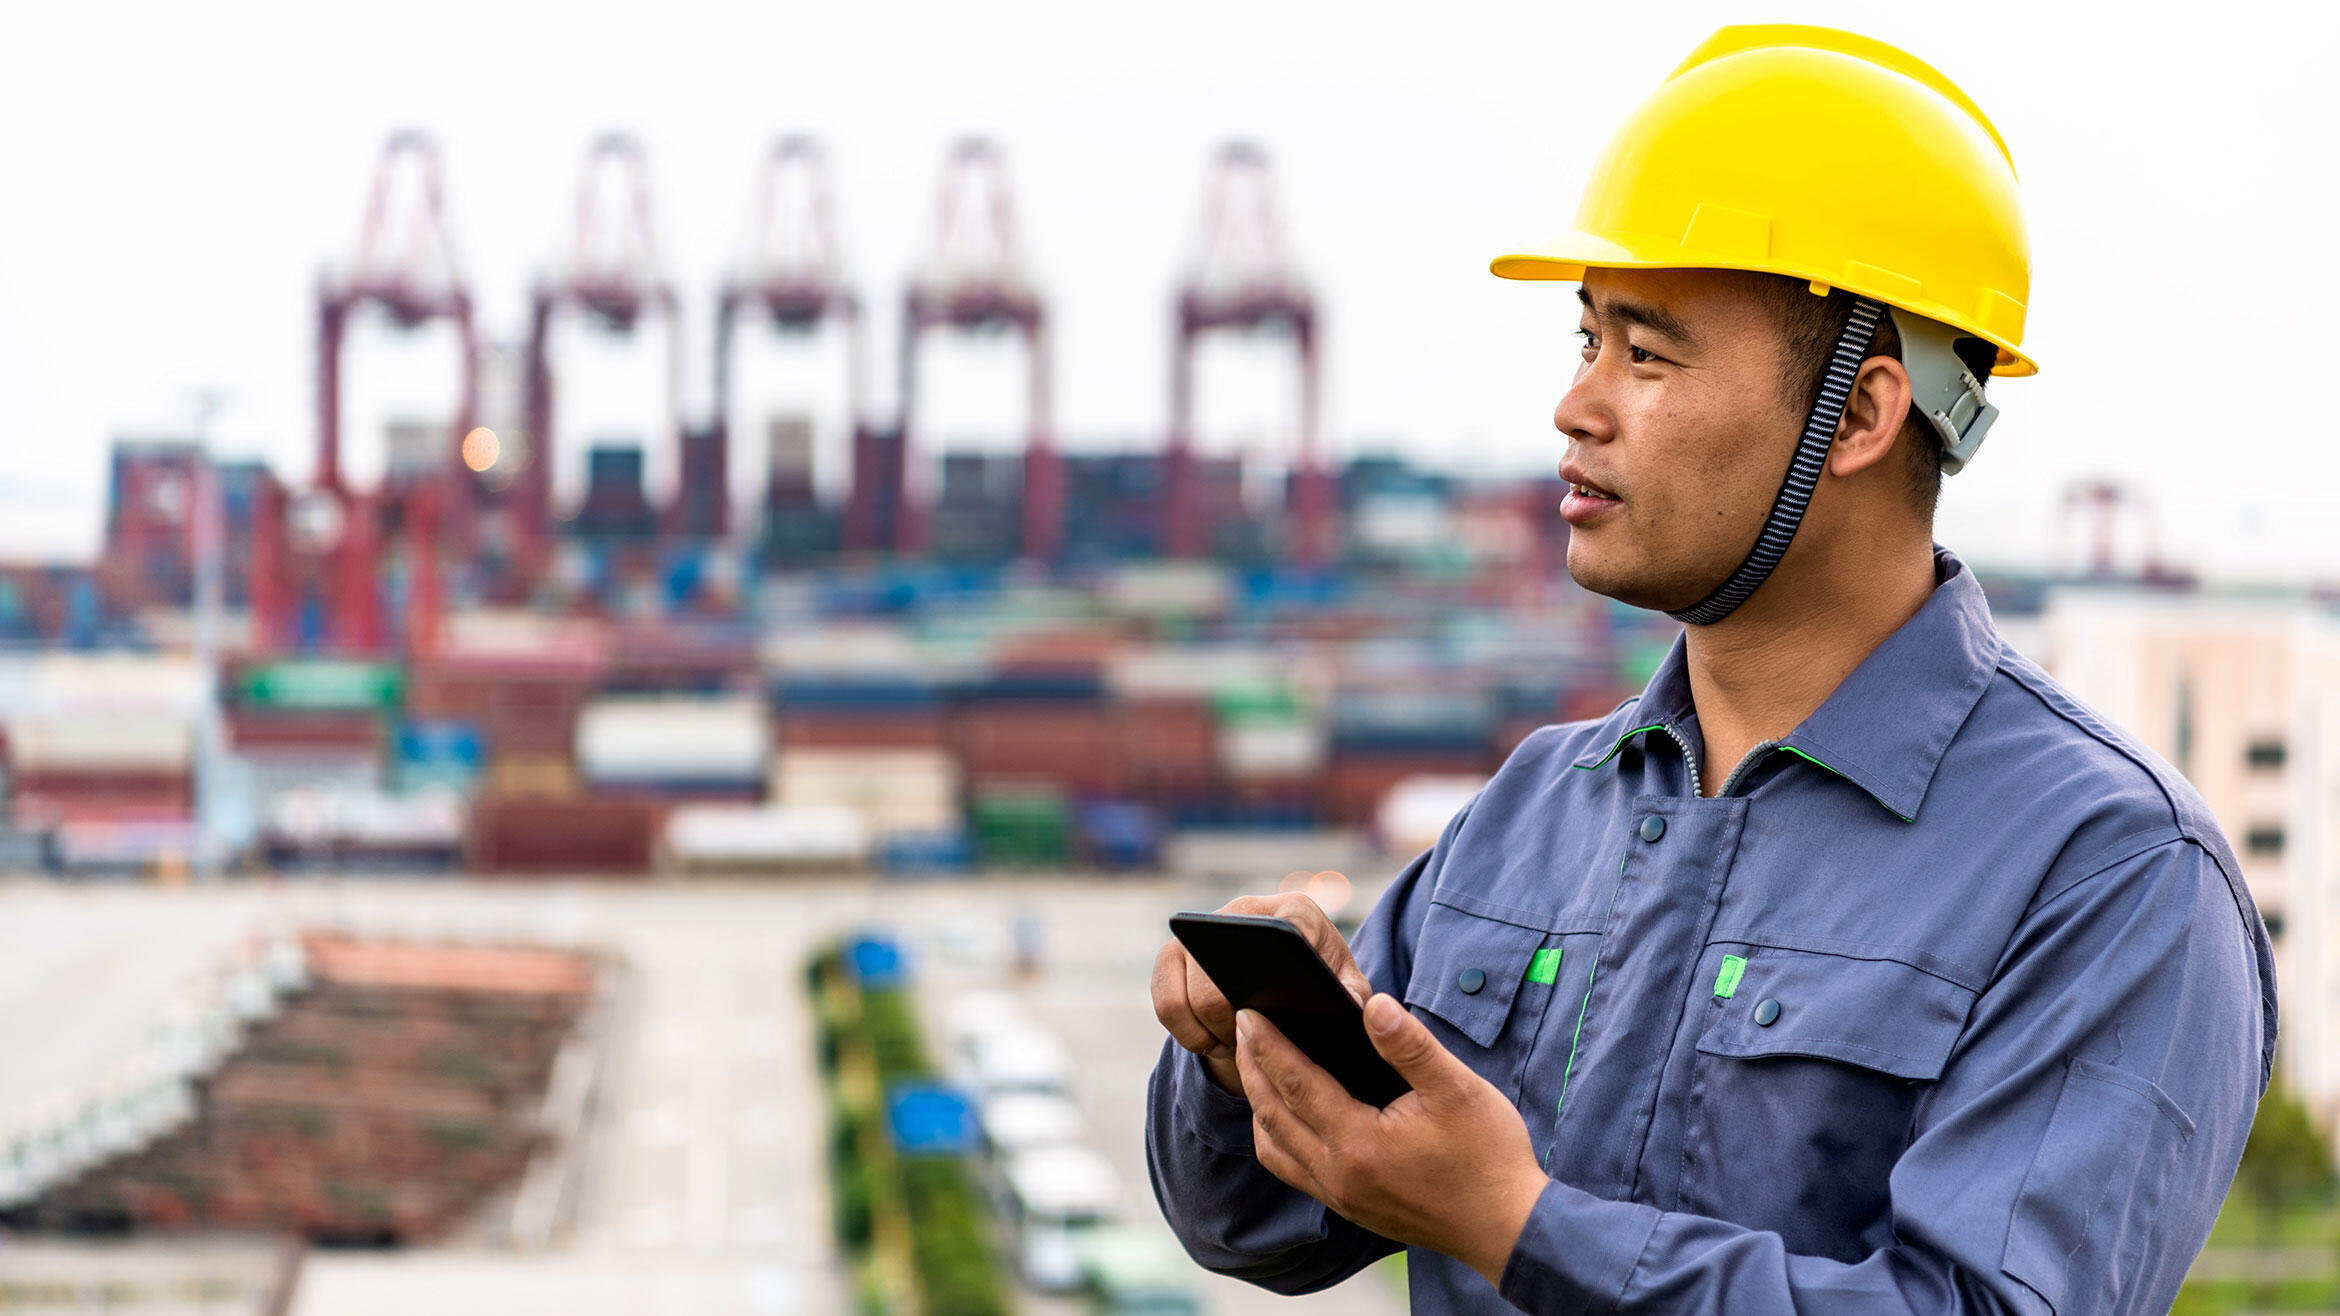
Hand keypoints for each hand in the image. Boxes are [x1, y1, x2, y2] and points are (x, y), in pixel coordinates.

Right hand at [1151, 893, 1374, 1098]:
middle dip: (1236, 1021)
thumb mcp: (1346, 990)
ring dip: (1210, 1031)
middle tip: (1255, 1040)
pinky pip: (1166, 1005)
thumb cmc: (1318, 986)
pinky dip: (1188, 1034)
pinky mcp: (1171, 957)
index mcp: (1294, 912)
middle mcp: (1242, 910)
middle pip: (1222, 973)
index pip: (1284, 931)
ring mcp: (1202, 932)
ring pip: (1189, 995)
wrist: (1278, 980)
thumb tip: (1347, 1004)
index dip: (1278, 975)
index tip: (1284, 1013)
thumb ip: (1353, 996)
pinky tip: (1212, 1041)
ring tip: (1236, 1042)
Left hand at [1237, 993, 1548, 1287]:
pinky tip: (1286, 1115)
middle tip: (1241, 1026)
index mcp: (1359, 1142)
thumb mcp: (1458, 1089)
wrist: (1506, 1228)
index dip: (1267, 1045)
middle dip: (1253, 1067)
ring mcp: (1341, 1195)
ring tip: (1256, 1066)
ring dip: (1259, 1104)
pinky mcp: (1350, 1207)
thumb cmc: (1488, 1156)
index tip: (1247, 1012)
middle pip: (1272, 1114)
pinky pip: (1293, 1170)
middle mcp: (1339, 1174)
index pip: (1295, 1084)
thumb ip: (1410, 1045)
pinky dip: (1277, 1136)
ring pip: (1275, 1147)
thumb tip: (1373, 1004)